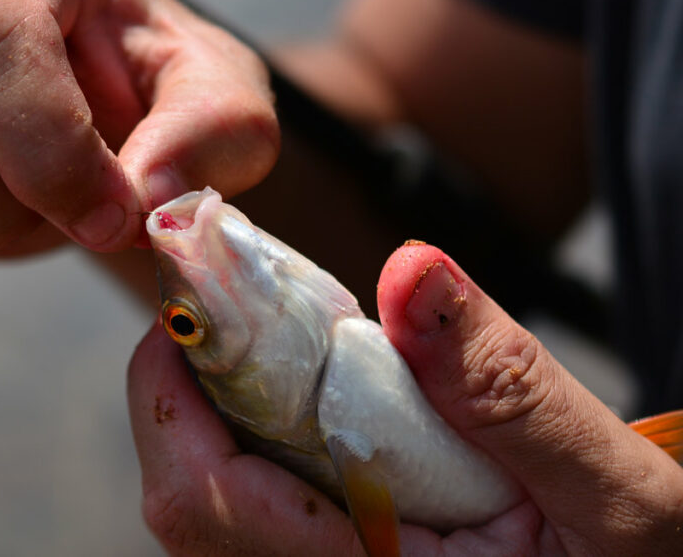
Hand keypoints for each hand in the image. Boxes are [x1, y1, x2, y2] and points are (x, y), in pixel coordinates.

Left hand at [127, 242, 682, 554]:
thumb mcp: (611, 492)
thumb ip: (510, 389)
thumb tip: (412, 269)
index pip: (208, 501)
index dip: (174, 393)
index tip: (194, 307)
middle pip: (188, 502)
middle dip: (191, 394)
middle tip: (235, 314)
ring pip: (213, 507)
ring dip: (222, 416)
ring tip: (276, 352)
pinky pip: (250, 517)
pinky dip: (257, 445)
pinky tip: (310, 404)